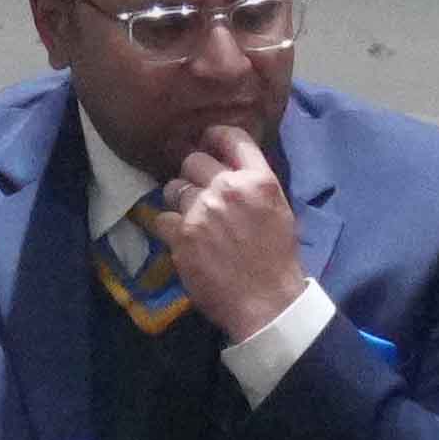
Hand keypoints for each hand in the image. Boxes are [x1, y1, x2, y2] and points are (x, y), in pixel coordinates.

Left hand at [151, 129, 308, 343]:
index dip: (214, 136)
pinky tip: (181, 239)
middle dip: (192, 174)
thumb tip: (228, 167)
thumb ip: (253, 184)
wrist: (266, 303)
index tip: (207, 143)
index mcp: (258, 179)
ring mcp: (202, 210)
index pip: (231, 136)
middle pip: (193, 159)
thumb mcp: (277, 210)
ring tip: (190, 218)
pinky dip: (168, 228)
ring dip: (178, 201)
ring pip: (173, 187)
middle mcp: (228, 188)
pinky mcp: (181, 235)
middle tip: (198, 193)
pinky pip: (161, 218)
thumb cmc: (277, 259)